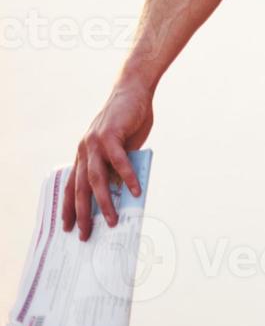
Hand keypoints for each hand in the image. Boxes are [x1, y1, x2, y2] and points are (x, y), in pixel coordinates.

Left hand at [62, 82, 152, 239]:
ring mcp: (94, 143)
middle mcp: (84, 150)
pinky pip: (118, 162)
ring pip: (95, 179)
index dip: (68, 207)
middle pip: (79, 188)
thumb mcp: (123, 148)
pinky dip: (127, 177)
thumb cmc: (130, 120)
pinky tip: (134, 191)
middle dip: (82, 213)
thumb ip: (119, 167)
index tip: (68, 227)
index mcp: (84, 154)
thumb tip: (123, 191)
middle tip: (85, 234)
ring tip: (112, 220)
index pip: (72, 186)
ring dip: (103, 202)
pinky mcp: (109, 135)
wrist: (133, 91)